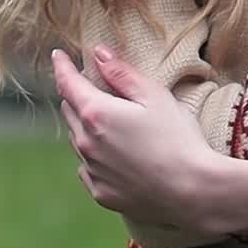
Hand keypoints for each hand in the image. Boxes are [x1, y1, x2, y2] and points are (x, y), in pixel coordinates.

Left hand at [51, 48, 247, 236]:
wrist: (190, 190)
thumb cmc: (177, 137)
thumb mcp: (155, 96)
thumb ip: (122, 74)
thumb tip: (98, 54)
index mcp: (97, 114)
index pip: (69, 84)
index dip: (62, 66)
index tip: (57, 55)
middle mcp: (86, 143)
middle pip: (70, 111)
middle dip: (77, 95)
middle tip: (91, 85)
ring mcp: (92, 170)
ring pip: (77, 139)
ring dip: (85, 125)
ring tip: (109, 120)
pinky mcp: (100, 192)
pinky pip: (88, 167)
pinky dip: (94, 154)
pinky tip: (114, 153)